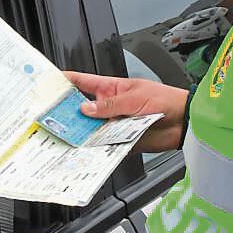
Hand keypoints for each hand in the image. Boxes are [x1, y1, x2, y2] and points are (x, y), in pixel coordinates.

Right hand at [65, 71, 189, 150]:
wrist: (185, 122)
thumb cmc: (165, 100)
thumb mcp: (135, 97)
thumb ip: (110, 105)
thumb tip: (86, 108)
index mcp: (110, 89)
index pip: (82, 82)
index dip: (64, 81)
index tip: (48, 84)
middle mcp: (108, 107)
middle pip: (81, 110)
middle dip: (67, 114)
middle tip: (53, 118)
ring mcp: (113, 124)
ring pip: (90, 130)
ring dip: (81, 134)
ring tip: (68, 136)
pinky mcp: (120, 141)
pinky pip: (105, 146)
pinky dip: (96, 149)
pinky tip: (88, 150)